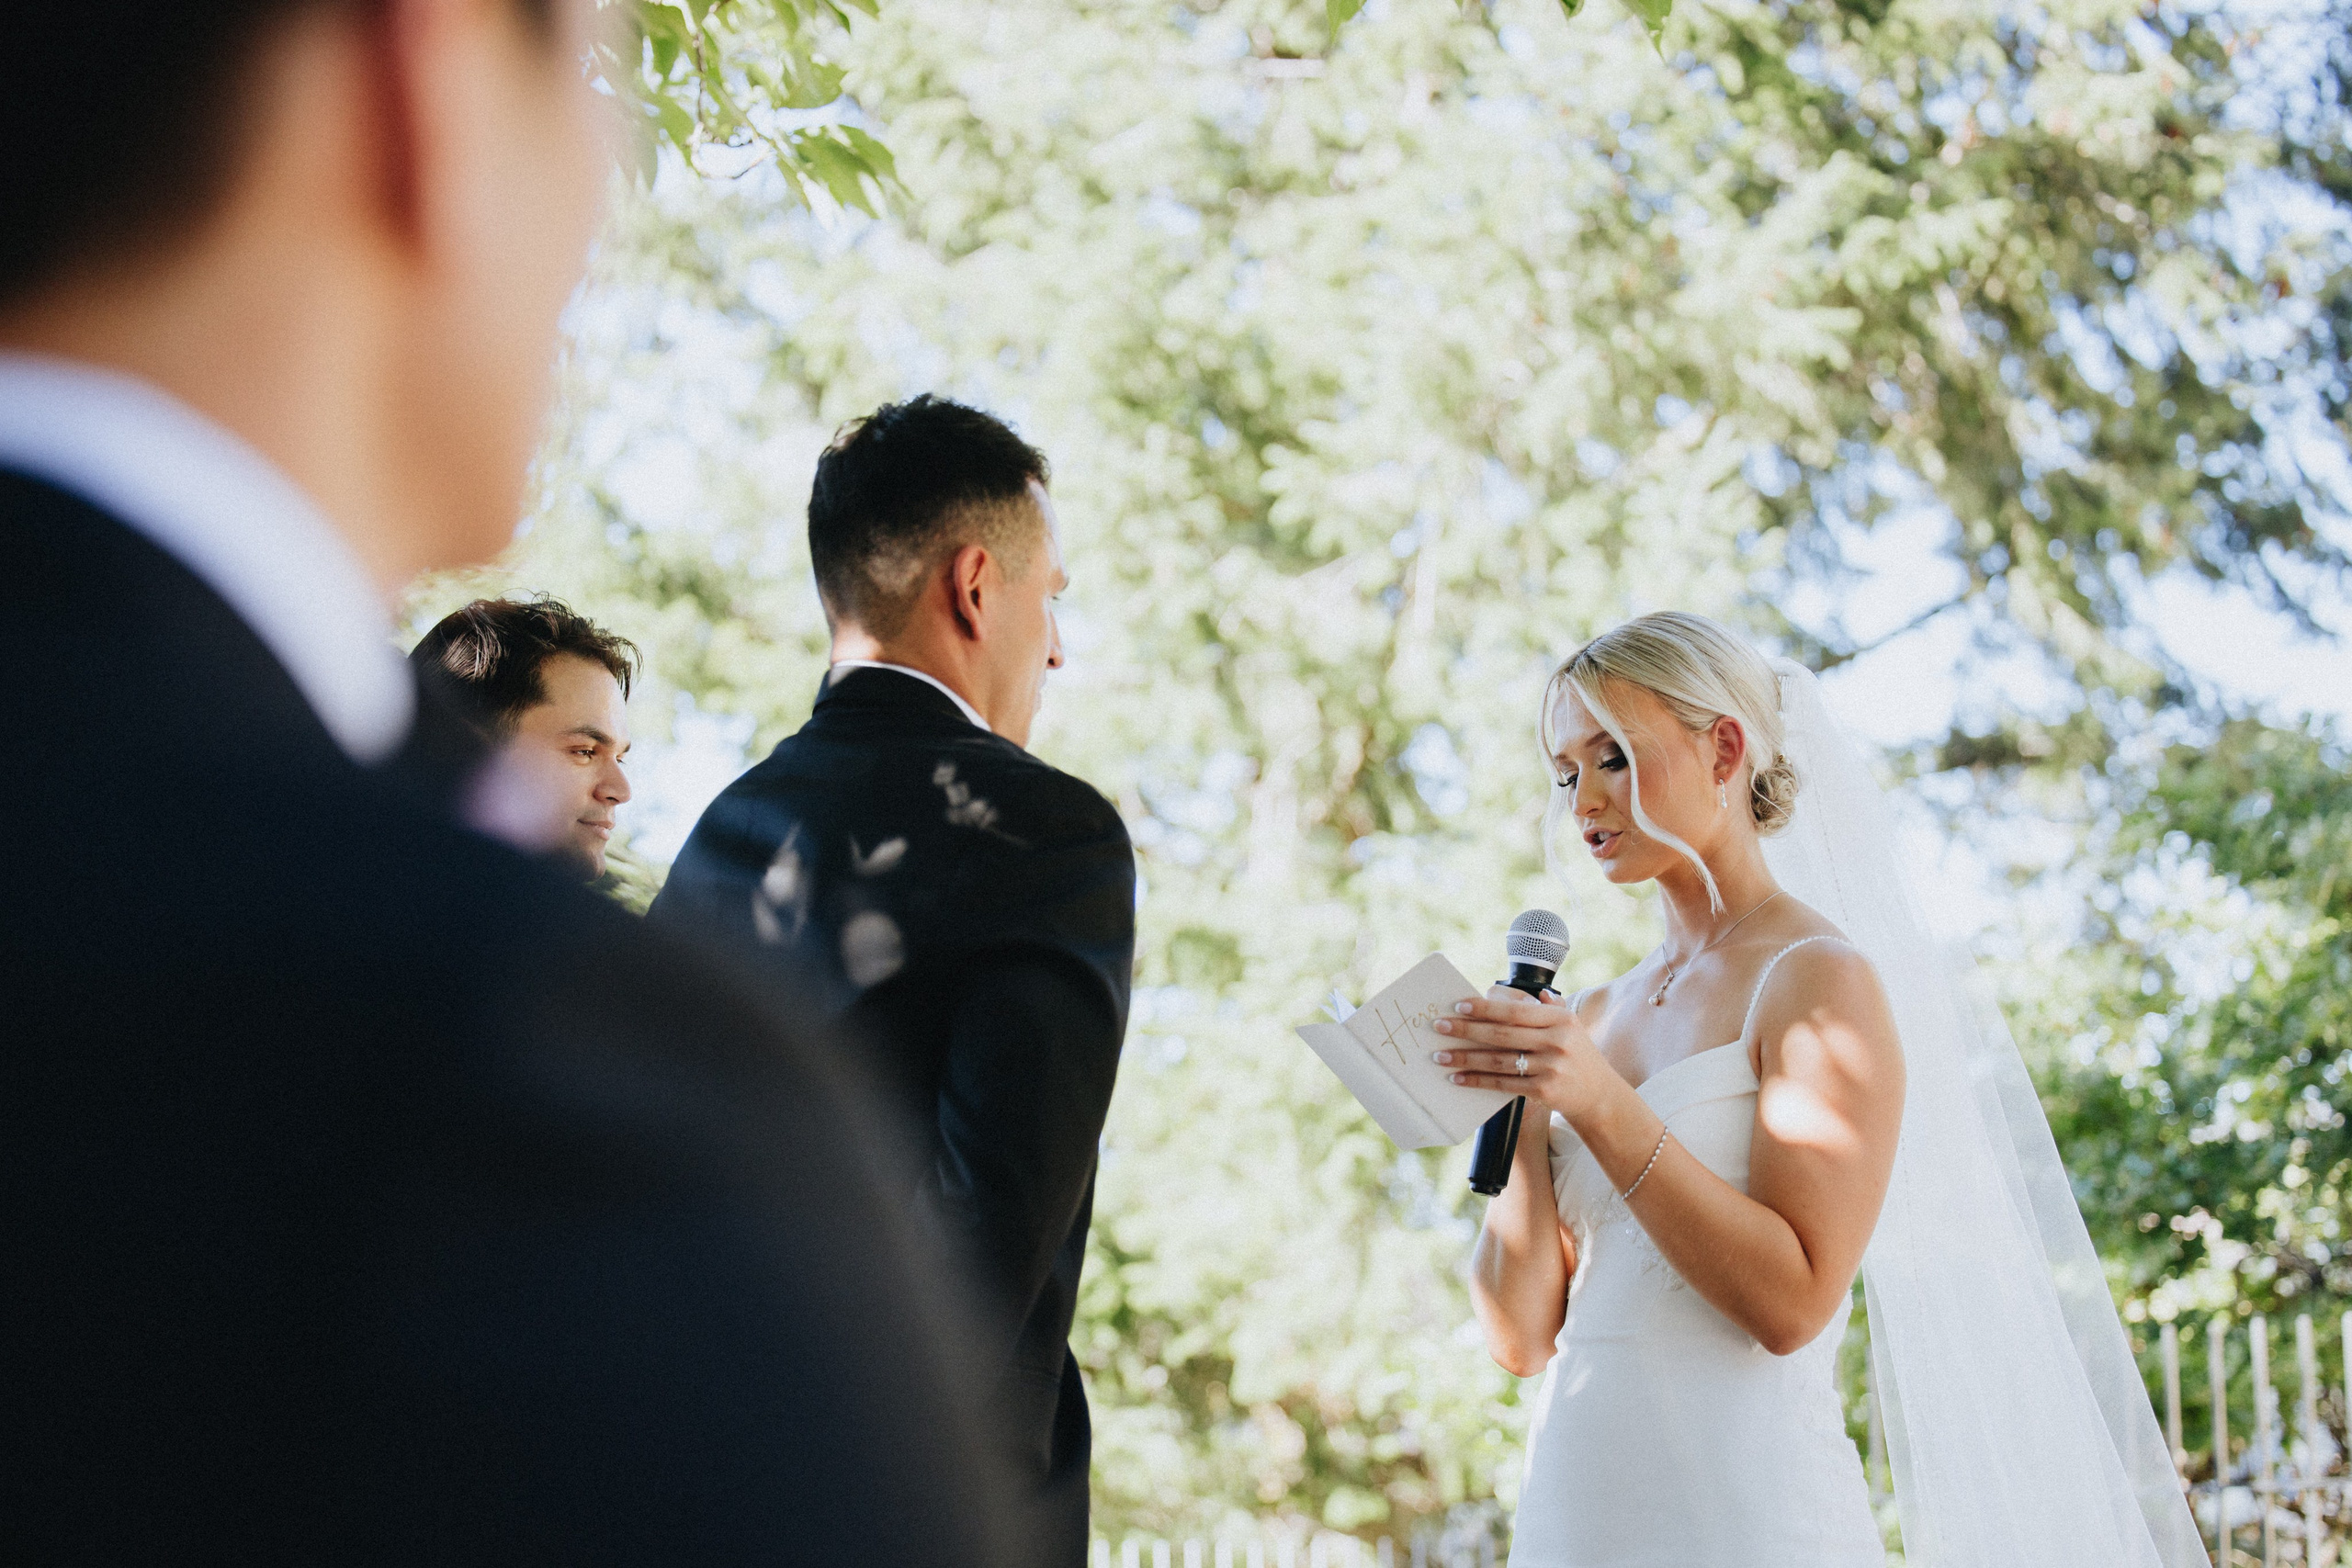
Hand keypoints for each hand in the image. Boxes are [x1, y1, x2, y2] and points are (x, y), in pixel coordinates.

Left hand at [1431, 986, 1595, 1117]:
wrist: (1600, 1096)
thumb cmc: (1577, 1055)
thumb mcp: (1571, 1026)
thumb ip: (1548, 1006)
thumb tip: (1519, 991)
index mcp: (1560, 1019)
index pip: (1515, 1010)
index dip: (1485, 1008)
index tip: (1458, 1006)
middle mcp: (1557, 1041)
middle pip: (1502, 1034)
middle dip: (1466, 1030)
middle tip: (1438, 1027)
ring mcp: (1551, 1067)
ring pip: (1498, 1061)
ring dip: (1465, 1059)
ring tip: (1440, 1056)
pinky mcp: (1544, 1091)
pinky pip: (1502, 1084)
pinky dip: (1477, 1081)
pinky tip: (1458, 1079)